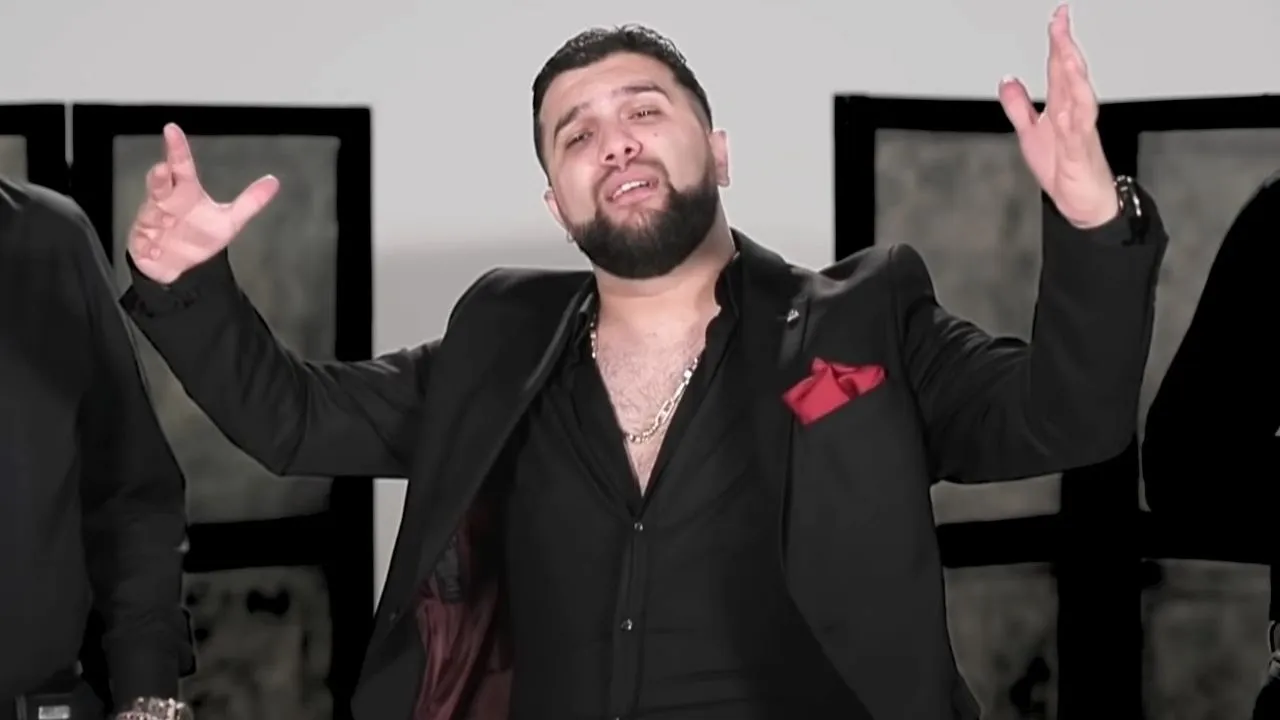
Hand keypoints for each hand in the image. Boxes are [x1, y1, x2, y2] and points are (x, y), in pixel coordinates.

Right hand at [128, 123, 279, 283]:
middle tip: (162, 169)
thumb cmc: (200, 235)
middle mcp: (165, 204)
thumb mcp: (230, 221)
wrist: (181, 265)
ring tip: (166, 219)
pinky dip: (147, 245)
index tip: (172, 129)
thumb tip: (274, 181)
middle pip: (158, 185)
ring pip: (149, 214)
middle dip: (158, 177)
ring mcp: (151, 224)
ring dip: (156, 215)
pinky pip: (143, 244)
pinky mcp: (142, 245)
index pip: (181, 166)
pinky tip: (154, 249)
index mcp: (185, 193)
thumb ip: (250, 201)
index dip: (177, 148)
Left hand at [999, 4, 1117, 228]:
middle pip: (1070, 75)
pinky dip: (1075, 120)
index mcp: (1061, 105)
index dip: (1057, 41)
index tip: (1057, 16)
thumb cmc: (1063, 167)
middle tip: (1061, 22)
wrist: (1083, 202)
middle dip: (1066, 48)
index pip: (1059, 66)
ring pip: (1080, 98)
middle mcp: (1074, 113)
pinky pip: (1079, 134)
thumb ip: (1018, 106)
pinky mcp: (1081, 154)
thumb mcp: (1029, 133)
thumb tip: (1008, 79)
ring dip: (1074, 76)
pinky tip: (1069, 109)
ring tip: (1068, 54)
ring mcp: (1080, 132)